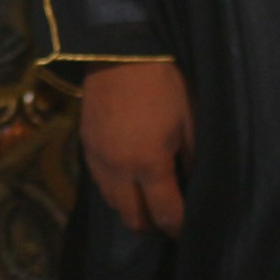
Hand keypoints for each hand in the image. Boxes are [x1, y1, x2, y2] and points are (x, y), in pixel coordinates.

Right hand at [76, 61, 193, 236]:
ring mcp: (98, 158)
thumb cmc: (165, 84)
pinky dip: (113, 188)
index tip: (188, 228)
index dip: (179, 227)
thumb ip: (193, 159)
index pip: (165, 213)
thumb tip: (194, 184)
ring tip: (145, 200)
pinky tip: (126, 178)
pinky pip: (98, 181)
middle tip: (165, 218)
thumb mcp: (190, 121)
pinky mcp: (85, 144)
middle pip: (132, 218)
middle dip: (152, 224)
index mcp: (150, 165)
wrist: (121, 51)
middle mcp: (120, 169)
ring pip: (112, 202)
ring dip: (130, 207)